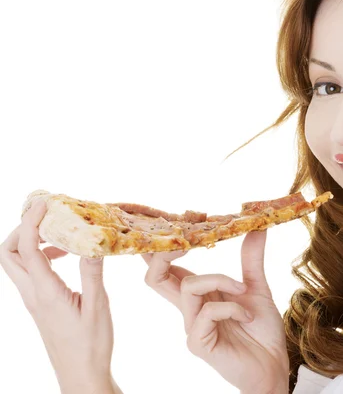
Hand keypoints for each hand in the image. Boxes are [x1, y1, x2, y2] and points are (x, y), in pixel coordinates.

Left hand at [0, 200, 117, 393]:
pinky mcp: (40, 305)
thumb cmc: (91, 345)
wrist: (81, 374)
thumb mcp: (98, 307)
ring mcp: (33, 300)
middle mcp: (32, 294)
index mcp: (44, 292)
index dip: (30, 222)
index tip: (44, 204)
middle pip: (7, 255)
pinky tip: (66, 258)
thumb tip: (92, 243)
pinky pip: (30, 274)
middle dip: (20, 229)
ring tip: (62, 235)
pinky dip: (41, 257)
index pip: (26, 249)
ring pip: (16, 264)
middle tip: (47, 217)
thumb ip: (91, 274)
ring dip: (31, 243)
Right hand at [142, 230, 288, 392]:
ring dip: (220, 280)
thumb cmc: (261, 331)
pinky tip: (246, 316)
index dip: (165, 246)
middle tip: (186, 239)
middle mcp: (189, 310)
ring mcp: (192, 327)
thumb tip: (257, 227)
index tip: (180, 221)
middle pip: (155, 277)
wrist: (274, 364)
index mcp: (199, 295)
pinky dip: (231, 307)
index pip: (169, 268)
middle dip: (164, 253)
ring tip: (243, 291)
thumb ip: (251, 259)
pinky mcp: (199, 343)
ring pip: (188, 287)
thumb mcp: (257, 287)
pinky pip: (207, 313)